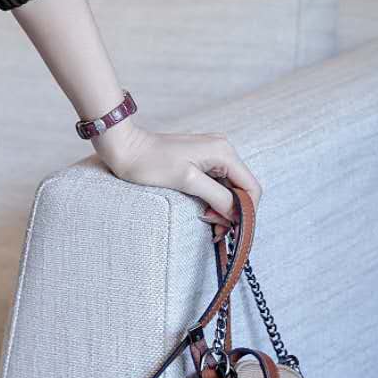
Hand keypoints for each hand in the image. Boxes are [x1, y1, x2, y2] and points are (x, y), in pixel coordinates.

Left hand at [91, 121, 261, 226]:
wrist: (125, 148)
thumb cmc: (151, 162)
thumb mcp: (187, 181)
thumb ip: (217, 197)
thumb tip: (238, 214)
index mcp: (223, 152)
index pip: (252, 188)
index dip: (246, 213)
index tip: (228, 229)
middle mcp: (223, 150)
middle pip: (242, 190)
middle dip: (233, 213)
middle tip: (214, 229)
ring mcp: (213, 155)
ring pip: (231, 190)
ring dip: (223, 209)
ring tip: (206, 220)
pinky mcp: (201, 161)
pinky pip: (218, 185)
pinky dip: (214, 201)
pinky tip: (203, 211)